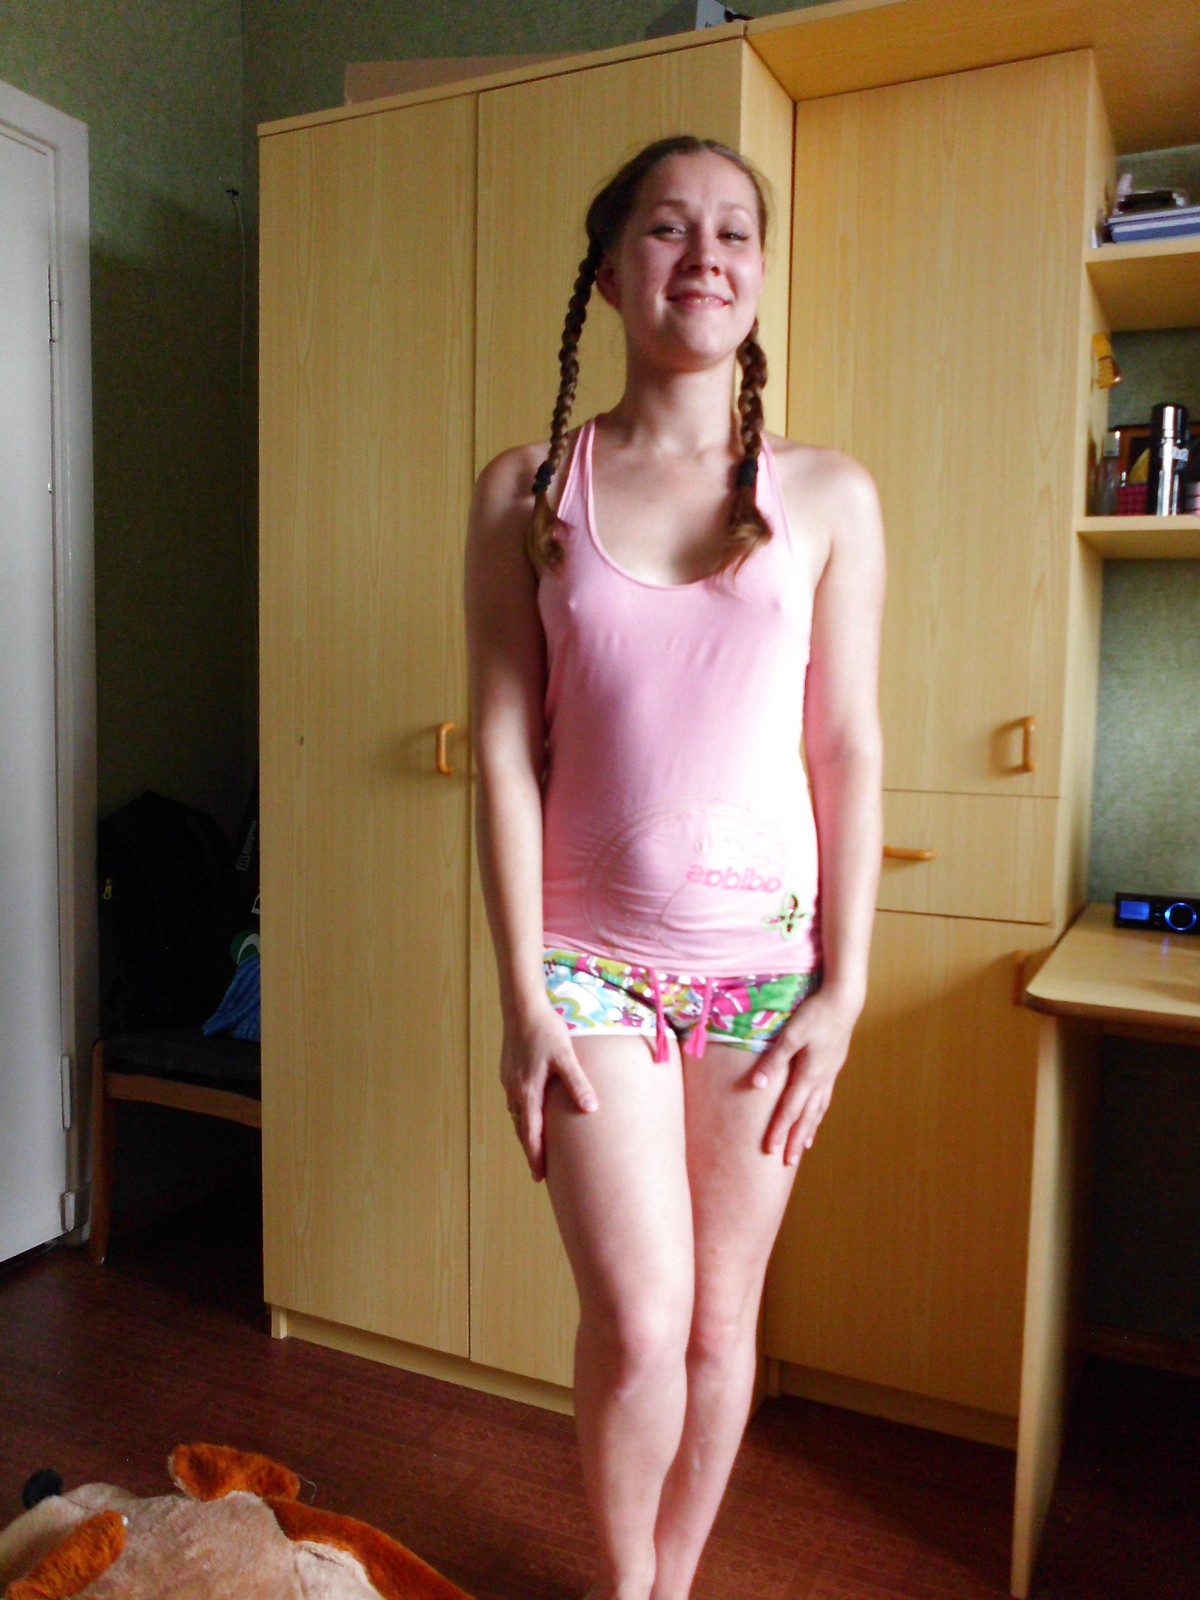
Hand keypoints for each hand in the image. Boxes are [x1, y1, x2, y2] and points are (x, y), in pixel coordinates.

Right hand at [501, 1003, 597, 1181]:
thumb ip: (577, 1084)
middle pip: (521, 1128)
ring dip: (526, 1131)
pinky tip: (531, 1110)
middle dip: (530, 1149)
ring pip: (516, 1114)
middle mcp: (514, 1090)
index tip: (539, 1177)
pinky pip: (515, 1100)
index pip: (531, 1134)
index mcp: (527, 1092)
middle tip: (539, 1170)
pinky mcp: (508, 1070)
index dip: (535, 1157)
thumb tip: (591, 1110)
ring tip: (537, 1144)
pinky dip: (522, 1113)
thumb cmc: (546, 1030)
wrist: (521, 1007)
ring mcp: (508, 1080)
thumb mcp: (566, 1057)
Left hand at [749, 986, 861, 1164]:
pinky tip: (817, 1113)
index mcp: (810, 1074)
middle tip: (787, 1162)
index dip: (779, 1130)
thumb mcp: (791, 1035)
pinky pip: (825, 1096)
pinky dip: (819, 1111)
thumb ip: (774, 1060)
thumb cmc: (815, 1014)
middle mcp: (822, 1079)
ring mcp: (830, 1073)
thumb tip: (757, 1085)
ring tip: (803, 1145)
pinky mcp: (834, 1065)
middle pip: (806, 1116)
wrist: (844, 1000)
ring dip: (809, 1128)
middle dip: (795, 1139)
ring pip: (818, 1108)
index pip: (790, 1109)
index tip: (770, 1150)